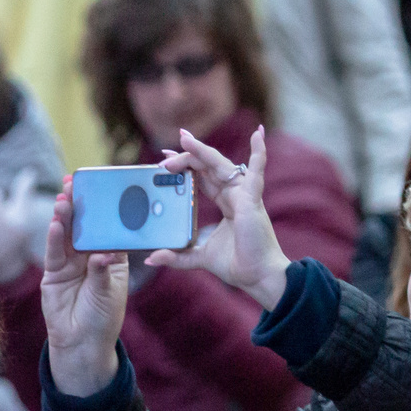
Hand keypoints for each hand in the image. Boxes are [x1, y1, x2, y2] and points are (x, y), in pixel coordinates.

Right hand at [39, 182, 126, 394]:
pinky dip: (53, 238)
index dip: (104, 208)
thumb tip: (102, 255)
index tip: (100, 187)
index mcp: (112, 256)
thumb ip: (103, 272)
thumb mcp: (109, 293)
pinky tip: (54, 224)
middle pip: (83, 225)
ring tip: (63, 200)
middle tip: (74, 184)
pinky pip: (53, 252)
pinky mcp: (54, 273)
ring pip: (66, 235)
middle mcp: (90, 255)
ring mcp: (70, 263)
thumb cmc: (103, 318)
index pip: (108, 226)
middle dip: (79, 205)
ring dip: (64, 217)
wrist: (82, 344)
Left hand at [150, 124, 290, 310]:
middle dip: (185, 157)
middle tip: (163, 155)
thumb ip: (177, 256)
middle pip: (206, 167)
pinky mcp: (252, 199)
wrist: (257, 277)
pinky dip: (259, 151)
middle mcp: (234, 194)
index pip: (201, 177)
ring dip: (200, 150)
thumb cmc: (237, 264)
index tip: (163, 162)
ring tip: (183, 138)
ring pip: (220, 164)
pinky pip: (257, 170)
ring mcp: (244, 194)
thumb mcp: (199, 257)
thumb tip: (151, 259)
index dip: (184, 166)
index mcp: (225, 202)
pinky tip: (258, 133)